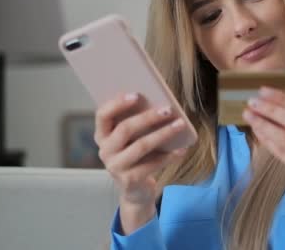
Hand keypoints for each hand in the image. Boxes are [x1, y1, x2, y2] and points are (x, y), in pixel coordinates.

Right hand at [94, 93, 188, 230]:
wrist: (136, 190)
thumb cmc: (136, 156)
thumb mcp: (132, 140)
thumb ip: (137, 123)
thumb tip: (159, 103)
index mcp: (102, 135)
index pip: (102, 115)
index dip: (117, 103)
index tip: (137, 94)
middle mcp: (104, 151)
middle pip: (125, 129)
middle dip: (148, 117)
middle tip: (168, 109)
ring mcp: (115, 167)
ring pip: (141, 146)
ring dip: (163, 133)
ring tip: (180, 125)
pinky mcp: (129, 180)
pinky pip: (152, 164)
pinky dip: (169, 156)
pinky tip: (182, 149)